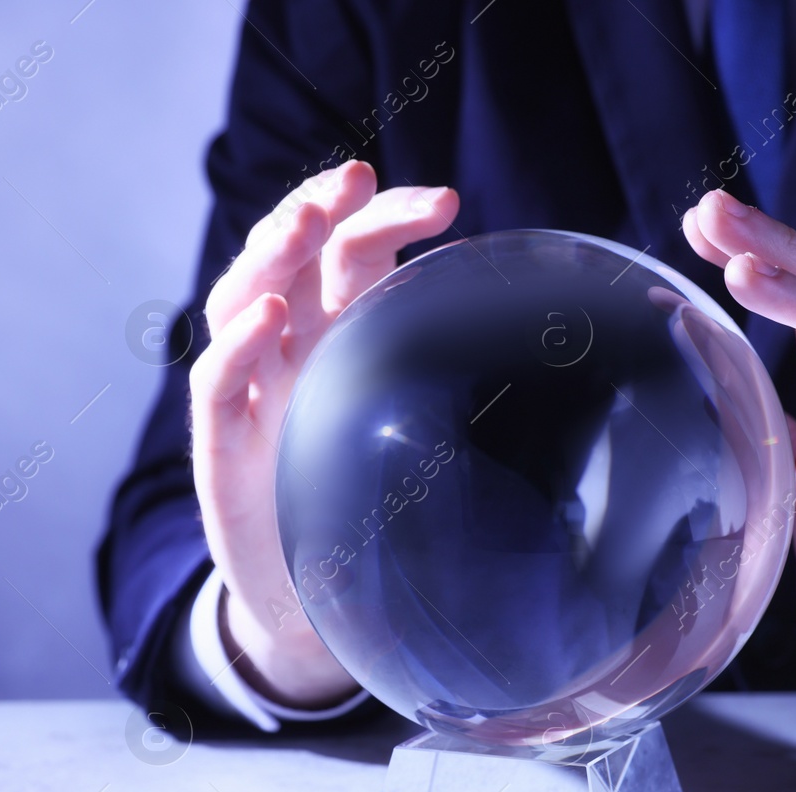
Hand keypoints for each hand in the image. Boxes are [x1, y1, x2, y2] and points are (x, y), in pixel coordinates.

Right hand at [190, 161, 459, 705]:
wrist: (317, 606)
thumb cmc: (376, 513)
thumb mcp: (433, 443)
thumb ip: (470, 393)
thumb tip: (578, 354)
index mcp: (342, 337)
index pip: (351, 255)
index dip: (385, 219)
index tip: (444, 203)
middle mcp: (291, 353)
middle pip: (292, 259)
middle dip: (317, 211)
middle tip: (353, 182)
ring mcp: (252, 396)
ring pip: (240, 300)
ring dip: (271, 255)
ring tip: (307, 222)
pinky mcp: (221, 449)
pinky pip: (217, 385)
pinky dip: (236, 347)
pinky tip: (267, 317)